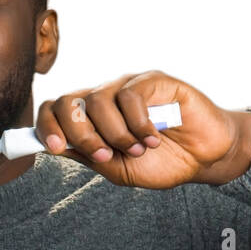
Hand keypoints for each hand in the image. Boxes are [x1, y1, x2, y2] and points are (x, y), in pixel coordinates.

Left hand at [35, 70, 250, 187]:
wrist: (203, 158)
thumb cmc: (161, 162)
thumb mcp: (117, 168)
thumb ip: (87, 156)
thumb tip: (54, 147)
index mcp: (91, 118)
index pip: (54, 109)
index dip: (47, 126)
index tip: (56, 149)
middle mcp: (105, 96)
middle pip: (68, 102)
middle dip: (81, 135)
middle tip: (106, 156)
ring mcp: (128, 86)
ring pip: (97, 101)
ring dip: (115, 134)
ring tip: (138, 149)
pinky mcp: (153, 80)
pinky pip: (130, 96)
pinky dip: (139, 124)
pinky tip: (154, 138)